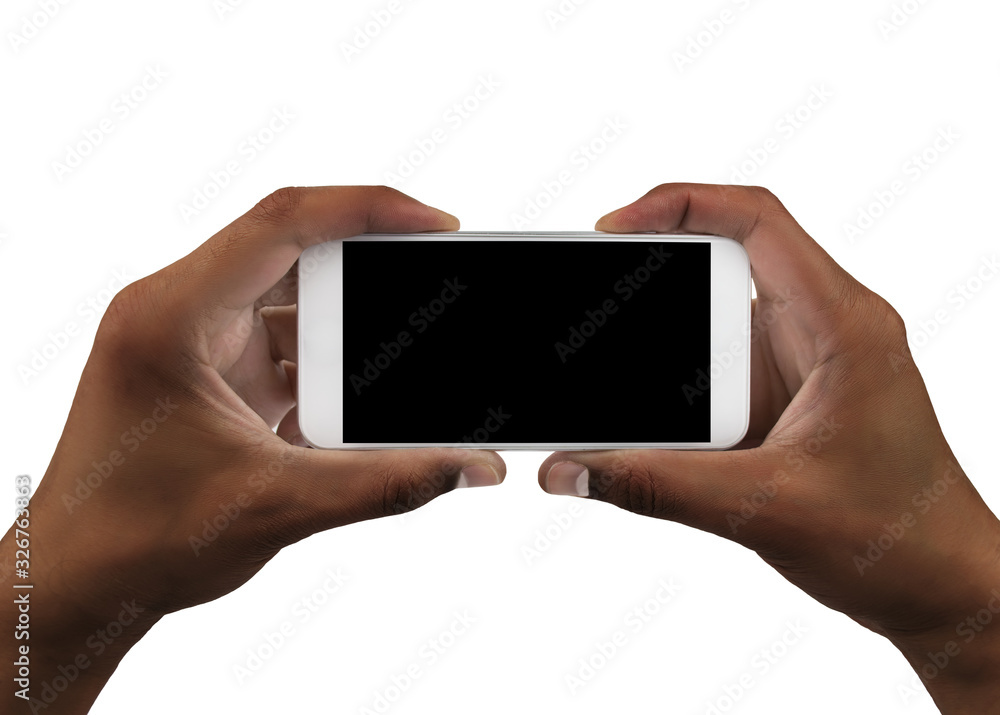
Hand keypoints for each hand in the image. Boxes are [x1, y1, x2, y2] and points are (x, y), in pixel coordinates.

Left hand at [1, 186, 504, 712]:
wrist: (78, 584)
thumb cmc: (134, 540)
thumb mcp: (275, 506)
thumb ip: (386, 483)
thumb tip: (468, 465)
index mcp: (171, 317)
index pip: (281, 223)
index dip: (368, 209)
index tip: (435, 225)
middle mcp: (177, 312)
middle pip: (293, 256)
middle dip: (367, 276)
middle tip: (428, 289)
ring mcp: (192, 341)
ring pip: (291, 303)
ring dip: (343, 334)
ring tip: (390, 367)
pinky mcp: (209, 371)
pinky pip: (282, 345)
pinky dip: (323, 368)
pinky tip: (345, 408)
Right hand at [539, 183, 999, 712]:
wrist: (941, 584)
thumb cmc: (895, 539)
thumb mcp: (763, 507)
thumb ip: (656, 486)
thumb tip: (572, 471)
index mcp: (842, 327)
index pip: (757, 220)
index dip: (678, 204)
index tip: (613, 227)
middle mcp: (828, 326)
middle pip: (730, 256)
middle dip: (657, 269)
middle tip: (599, 287)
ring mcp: (809, 357)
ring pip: (723, 311)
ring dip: (669, 334)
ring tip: (619, 359)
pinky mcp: (792, 390)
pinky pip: (726, 357)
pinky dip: (684, 374)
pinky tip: (656, 408)